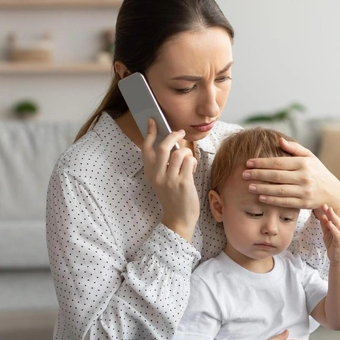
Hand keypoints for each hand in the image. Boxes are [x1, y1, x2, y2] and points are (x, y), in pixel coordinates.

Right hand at [142, 118, 198, 240]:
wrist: (179, 218)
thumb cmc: (174, 196)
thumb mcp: (163, 180)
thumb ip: (164, 165)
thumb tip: (172, 144)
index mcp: (150, 173)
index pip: (146, 149)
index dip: (149, 133)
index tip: (153, 121)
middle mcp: (157, 175)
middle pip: (164, 147)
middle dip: (173, 135)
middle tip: (180, 132)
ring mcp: (170, 179)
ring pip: (179, 153)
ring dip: (186, 153)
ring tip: (188, 160)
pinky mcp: (183, 182)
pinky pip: (189, 161)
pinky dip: (192, 161)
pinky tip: (191, 168)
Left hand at [242, 137, 339, 220]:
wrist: (332, 191)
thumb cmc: (316, 171)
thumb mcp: (309, 157)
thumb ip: (294, 148)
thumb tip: (279, 140)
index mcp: (303, 163)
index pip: (278, 162)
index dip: (262, 162)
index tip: (248, 163)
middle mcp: (304, 177)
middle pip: (276, 176)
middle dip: (258, 175)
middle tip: (244, 174)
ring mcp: (304, 191)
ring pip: (279, 190)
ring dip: (262, 188)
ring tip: (249, 186)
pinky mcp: (304, 203)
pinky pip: (285, 202)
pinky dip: (272, 200)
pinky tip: (261, 197)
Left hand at [318, 204, 339, 263]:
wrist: (338, 258)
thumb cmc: (333, 245)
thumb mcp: (327, 234)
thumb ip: (325, 226)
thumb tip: (323, 216)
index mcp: (338, 227)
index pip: (333, 218)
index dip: (328, 211)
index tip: (322, 204)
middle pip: (336, 219)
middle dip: (330, 212)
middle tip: (324, 205)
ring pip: (338, 225)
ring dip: (333, 217)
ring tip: (328, 211)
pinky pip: (337, 234)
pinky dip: (333, 228)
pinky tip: (329, 223)